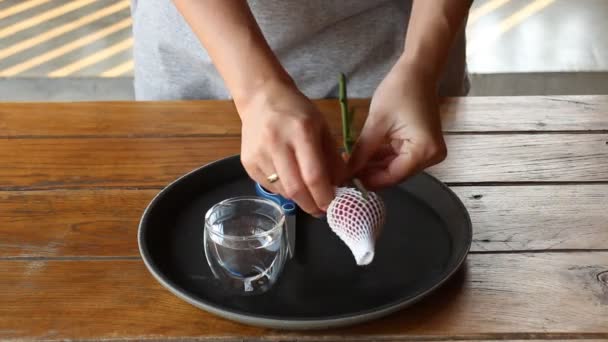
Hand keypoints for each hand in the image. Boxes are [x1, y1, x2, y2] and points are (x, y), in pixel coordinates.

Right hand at [238, 80, 345, 214]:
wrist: (261, 98)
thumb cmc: (296, 111)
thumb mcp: (322, 128)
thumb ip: (333, 158)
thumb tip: (340, 186)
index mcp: (301, 132)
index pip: (314, 175)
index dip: (324, 196)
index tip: (333, 206)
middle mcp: (277, 144)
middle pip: (295, 189)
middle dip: (311, 205)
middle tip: (321, 210)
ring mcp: (259, 154)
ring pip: (282, 191)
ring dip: (298, 198)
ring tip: (307, 192)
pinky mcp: (247, 162)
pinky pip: (269, 186)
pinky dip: (283, 190)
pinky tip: (289, 179)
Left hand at [348, 61, 446, 188]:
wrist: (418, 70)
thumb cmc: (400, 90)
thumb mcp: (376, 123)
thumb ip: (361, 151)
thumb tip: (345, 173)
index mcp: (424, 152)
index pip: (392, 176)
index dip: (368, 180)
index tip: (345, 181)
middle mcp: (431, 157)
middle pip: (394, 174)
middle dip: (369, 173)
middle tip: (344, 174)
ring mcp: (428, 152)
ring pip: (394, 167)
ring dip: (373, 166)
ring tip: (349, 164)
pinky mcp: (422, 146)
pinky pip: (398, 157)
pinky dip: (381, 157)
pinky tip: (362, 157)